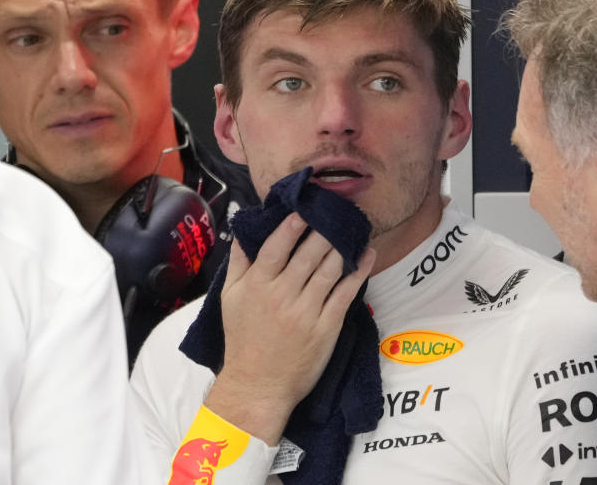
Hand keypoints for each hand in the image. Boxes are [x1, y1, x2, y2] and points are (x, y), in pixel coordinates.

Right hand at [203, 212, 374, 443]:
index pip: (277, 248)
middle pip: (308, 255)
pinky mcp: (326, 327)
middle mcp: (283, 296)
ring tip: (353, 228)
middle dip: (324, 230)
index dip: (292, 226)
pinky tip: (366, 255)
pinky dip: (358, 272)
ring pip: (329, 270)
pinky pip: (345, 294)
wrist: (258, 385)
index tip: (304, 210)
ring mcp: (306, 312)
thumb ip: (239, 263)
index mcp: (258, 286)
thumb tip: (244, 231)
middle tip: (335, 213)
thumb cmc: (243, 339)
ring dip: (342, 246)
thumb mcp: (230, 298)